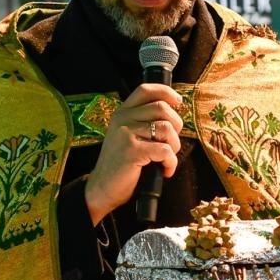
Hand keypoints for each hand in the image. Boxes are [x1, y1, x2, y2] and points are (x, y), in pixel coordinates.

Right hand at [84, 84, 184, 223]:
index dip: (166, 93)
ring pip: (166, 128)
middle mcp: (123, 119)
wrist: (102, 188)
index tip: (178, 103)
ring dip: (174, 146)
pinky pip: (165, 150)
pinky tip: (165, 170)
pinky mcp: (132, 151)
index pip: (146, 90)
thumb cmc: (122, 164)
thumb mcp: (129, 136)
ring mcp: (126, 134)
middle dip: (176, 126)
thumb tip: (174, 113)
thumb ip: (144, 122)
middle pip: (162, 108)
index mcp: (123, 112)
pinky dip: (171, 163)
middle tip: (171, 143)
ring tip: (166, 158)